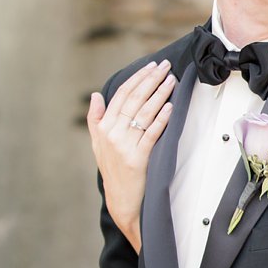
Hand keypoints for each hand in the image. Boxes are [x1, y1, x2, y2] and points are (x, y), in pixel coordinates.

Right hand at [88, 60, 175, 252]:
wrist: (121, 201)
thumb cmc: (112, 171)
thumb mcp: (98, 144)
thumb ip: (96, 119)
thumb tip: (97, 95)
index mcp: (103, 127)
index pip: (121, 95)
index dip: (137, 78)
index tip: (151, 66)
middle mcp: (112, 134)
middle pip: (134, 100)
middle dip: (151, 80)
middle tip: (166, 66)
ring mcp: (124, 146)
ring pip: (144, 113)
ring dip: (159, 94)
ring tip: (172, 80)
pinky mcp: (137, 158)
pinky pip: (151, 134)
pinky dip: (161, 119)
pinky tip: (170, 107)